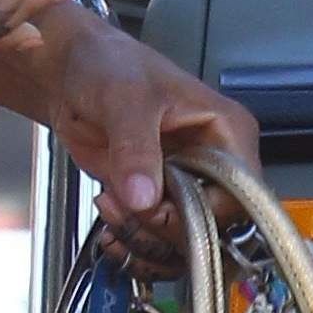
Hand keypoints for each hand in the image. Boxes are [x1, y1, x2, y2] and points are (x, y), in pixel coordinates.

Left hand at [48, 18, 262, 272]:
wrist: (71, 74)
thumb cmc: (110, 66)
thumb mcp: (125, 99)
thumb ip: (135, 147)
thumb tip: (145, 195)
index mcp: (227, 132)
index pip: (241, 195)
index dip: (202, 213)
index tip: (156, 208)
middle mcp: (214, 165)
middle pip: (215, 228)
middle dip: (164, 229)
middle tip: (126, 207)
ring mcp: (185, 186)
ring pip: (185, 244)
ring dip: (144, 242)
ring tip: (111, 209)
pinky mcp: (156, 201)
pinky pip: (157, 243)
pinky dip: (132, 247)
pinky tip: (109, 232)